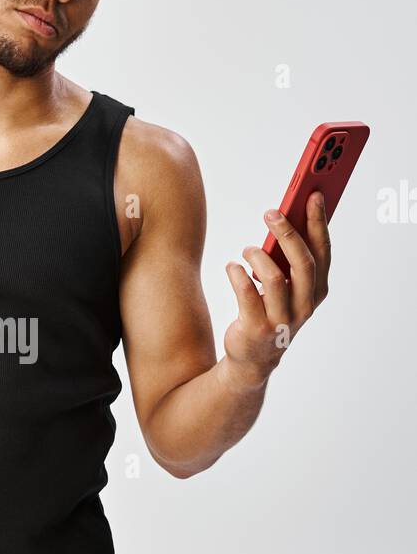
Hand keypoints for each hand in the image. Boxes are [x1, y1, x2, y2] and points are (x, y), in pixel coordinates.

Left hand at [223, 191, 330, 385]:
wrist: (252, 358)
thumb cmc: (271, 310)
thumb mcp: (286, 285)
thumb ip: (289, 257)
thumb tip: (286, 216)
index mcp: (317, 291)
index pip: (322, 252)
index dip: (318, 223)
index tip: (313, 195)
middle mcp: (304, 306)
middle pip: (302, 262)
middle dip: (288, 232)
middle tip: (270, 212)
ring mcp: (282, 320)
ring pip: (274, 278)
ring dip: (257, 256)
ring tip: (246, 249)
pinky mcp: (257, 328)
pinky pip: (246, 293)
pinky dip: (236, 274)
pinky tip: (232, 267)